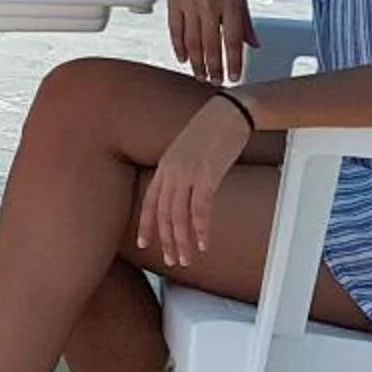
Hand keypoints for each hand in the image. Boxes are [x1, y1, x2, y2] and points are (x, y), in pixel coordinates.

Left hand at [137, 94, 251, 268]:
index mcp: (165, 164)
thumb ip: (180, 169)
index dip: (146, 224)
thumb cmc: (212, 128)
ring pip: (179, 216)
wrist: (229, 112)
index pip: (150, 201)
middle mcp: (171, 171)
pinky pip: (200, 210)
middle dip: (167, 240)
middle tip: (172, 260)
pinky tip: (204, 243)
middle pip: (164, 214)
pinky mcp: (207, 176)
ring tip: (186, 259)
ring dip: (182, 241)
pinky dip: (201, 230)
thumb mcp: (188, 149)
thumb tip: (182, 189)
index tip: (143, 242)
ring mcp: (188, 174)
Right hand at [164, 0, 255, 85]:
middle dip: (214, 68)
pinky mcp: (174, 2)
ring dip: (197, 63)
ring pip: (193, 41)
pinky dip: (179, 46)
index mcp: (231, 2)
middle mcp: (210, 5)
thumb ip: (245, 20)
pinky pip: (175, 30)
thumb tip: (253, 44)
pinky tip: (183, 58)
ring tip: (200, 76)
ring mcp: (190, 4)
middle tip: (216, 83)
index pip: (233, 40)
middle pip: (211, 45)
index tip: (234, 77)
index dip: (234, 62)